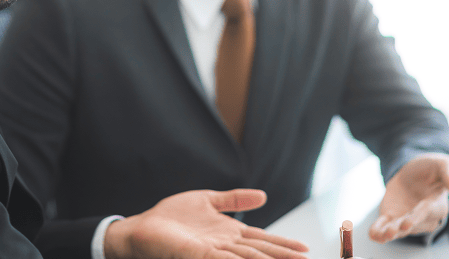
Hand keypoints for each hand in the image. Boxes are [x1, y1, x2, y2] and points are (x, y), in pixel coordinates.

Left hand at [105, 188, 308, 258]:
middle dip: (283, 256)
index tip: (306, 249)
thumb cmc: (172, 217)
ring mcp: (211, 251)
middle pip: (260, 251)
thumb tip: (263, 196)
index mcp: (229, 233)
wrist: (141, 228)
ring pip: (246, 257)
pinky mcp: (195, 253)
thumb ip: (234, 199)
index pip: (263, 239)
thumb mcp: (208, 200)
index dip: (284, 245)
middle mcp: (224, 245)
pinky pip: (220, 258)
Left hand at [369, 152, 448, 242]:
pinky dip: (379, 230)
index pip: (427, 212)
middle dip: (400, 229)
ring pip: (398, 228)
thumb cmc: (433, 169)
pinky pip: (385, 225)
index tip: (407, 223)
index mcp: (437, 204)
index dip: (416, 218)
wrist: (417, 173)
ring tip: (378, 235)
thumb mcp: (443, 165)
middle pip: (411, 224)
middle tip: (389, 232)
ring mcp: (407, 218)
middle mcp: (423, 217)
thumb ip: (448, 173)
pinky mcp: (393, 215)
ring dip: (388, 233)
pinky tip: (373, 234)